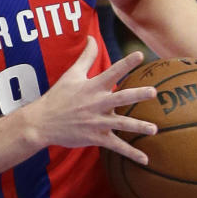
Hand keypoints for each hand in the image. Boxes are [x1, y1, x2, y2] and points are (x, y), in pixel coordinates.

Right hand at [29, 39, 158, 163]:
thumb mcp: (71, 74)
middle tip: (153, 92)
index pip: (112, 71)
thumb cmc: (58, 97)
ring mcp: (97, 121)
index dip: (126, 63)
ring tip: (154, 129)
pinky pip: (117, 146)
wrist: (42, 122)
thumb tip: (91, 37)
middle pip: (121, 97)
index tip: (140, 55)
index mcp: (93, 87)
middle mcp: (97, 103)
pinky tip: (145, 160)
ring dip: (138, 126)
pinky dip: (131, 153)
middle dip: (137, 95)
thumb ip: (86, 56)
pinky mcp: (96, 137)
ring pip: (122, 123)